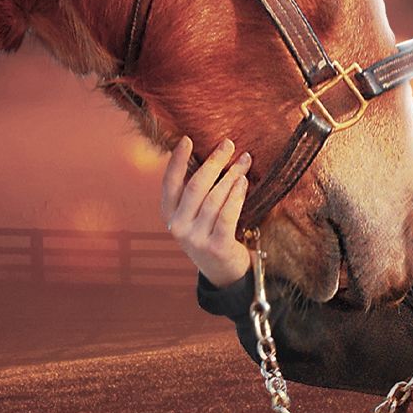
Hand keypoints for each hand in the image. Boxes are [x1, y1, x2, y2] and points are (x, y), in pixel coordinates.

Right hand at [161, 135, 252, 287]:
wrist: (223, 272)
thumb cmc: (210, 233)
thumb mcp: (194, 215)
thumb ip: (195, 192)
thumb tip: (210, 155)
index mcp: (169, 215)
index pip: (169, 183)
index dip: (177, 160)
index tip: (187, 139)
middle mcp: (178, 227)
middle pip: (196, 186)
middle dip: (214, 162)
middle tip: (228, 144)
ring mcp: (196, 238)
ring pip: (214, 199)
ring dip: (231, 176)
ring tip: (243, 161)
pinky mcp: (216, 247)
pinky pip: (227, 215)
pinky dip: (236, 196)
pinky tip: (244, 182)